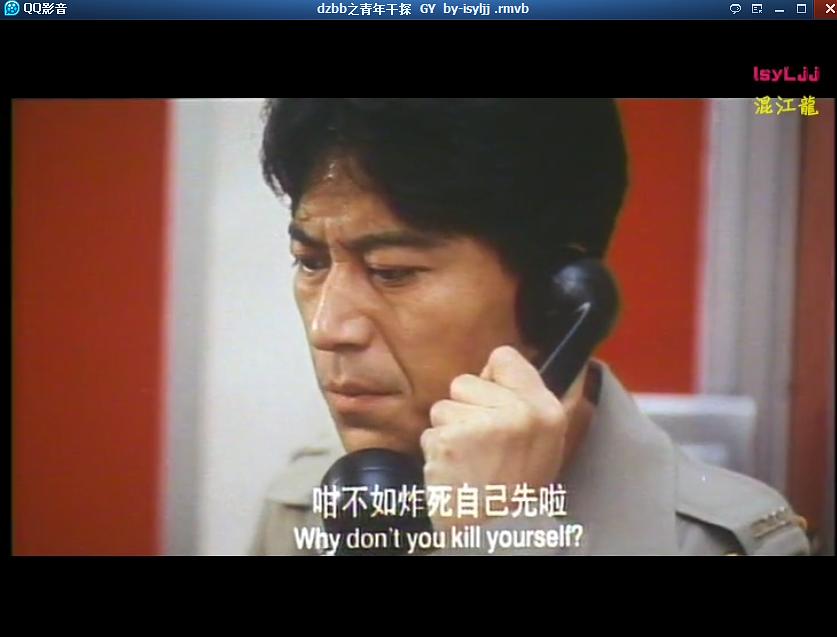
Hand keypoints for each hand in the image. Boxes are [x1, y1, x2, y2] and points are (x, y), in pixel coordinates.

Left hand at [420, 345, 568, 530]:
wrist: (493, 533)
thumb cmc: (514, 486)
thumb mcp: (543, 441)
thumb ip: (526, 399)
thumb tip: (499, 361)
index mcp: (547, 410)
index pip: (503, 357)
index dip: (492, 381)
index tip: (494, 406)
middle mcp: (520, 413)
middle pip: (464, 381)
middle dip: (464, 409)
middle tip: (481, 445)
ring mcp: (483, 426)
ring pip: (442, 407)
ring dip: (448, 432)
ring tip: (468, 460)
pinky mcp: (450, 442)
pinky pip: (429, 432)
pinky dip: (436, 452)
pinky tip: (453, 472)